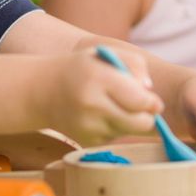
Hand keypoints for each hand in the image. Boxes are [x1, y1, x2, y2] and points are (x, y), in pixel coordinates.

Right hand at [37, 47, 163, 146]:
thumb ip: (135, 64)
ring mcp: (88, 127)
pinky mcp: (87, 141)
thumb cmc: (82, 68)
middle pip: (141, 124)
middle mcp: (92, 105)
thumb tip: (150, 90)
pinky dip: (115, 127)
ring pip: (130, 131)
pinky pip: (115, 137)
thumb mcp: (106, 53)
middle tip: (143, 108)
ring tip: (114, 106)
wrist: (42, 91)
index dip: (152, 102)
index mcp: (99, 78)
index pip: (140, 101)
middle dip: (148, 117)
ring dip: (131, 122)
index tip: (153, 100)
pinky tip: (100, 115)